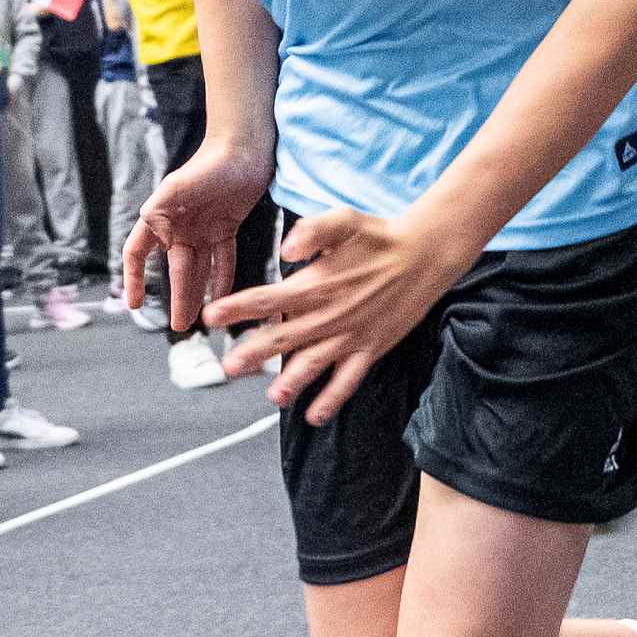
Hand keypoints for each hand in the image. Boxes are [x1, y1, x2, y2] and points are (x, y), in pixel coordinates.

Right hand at [121, 136, 273, 335]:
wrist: (243, 148)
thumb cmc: (209, 163)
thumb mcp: (178, 186)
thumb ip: (160, 209)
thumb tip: (150, 233)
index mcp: (160, 217)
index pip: (138, 253)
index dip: (134, 278)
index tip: (135, 304)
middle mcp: (178, 226)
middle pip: (174, 269)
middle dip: (176, 297)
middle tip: (178, 325)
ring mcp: (202, 229)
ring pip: (197, 269)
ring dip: (196, 294)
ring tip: (195, 320)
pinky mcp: (225, 228)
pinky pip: (222, 260)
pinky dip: (221, 278)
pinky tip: (223, 298)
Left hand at [212, 205, 467, 425]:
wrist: (425, 255)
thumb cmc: (380, 236)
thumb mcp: (344, 221)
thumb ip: (312, 232)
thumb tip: (285, 249)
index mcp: (316, 283)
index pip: (267, 298)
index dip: (237, 308)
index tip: (211, 316)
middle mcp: (329, 315)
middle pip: (283, 337)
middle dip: (253, 353)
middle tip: (228, 367)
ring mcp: (349, 336)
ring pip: (313, 365)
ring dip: (291, 382)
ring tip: (272, 397)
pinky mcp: (369, 349)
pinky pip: (348, 380)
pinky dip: (332, 399)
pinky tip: (314, 415)